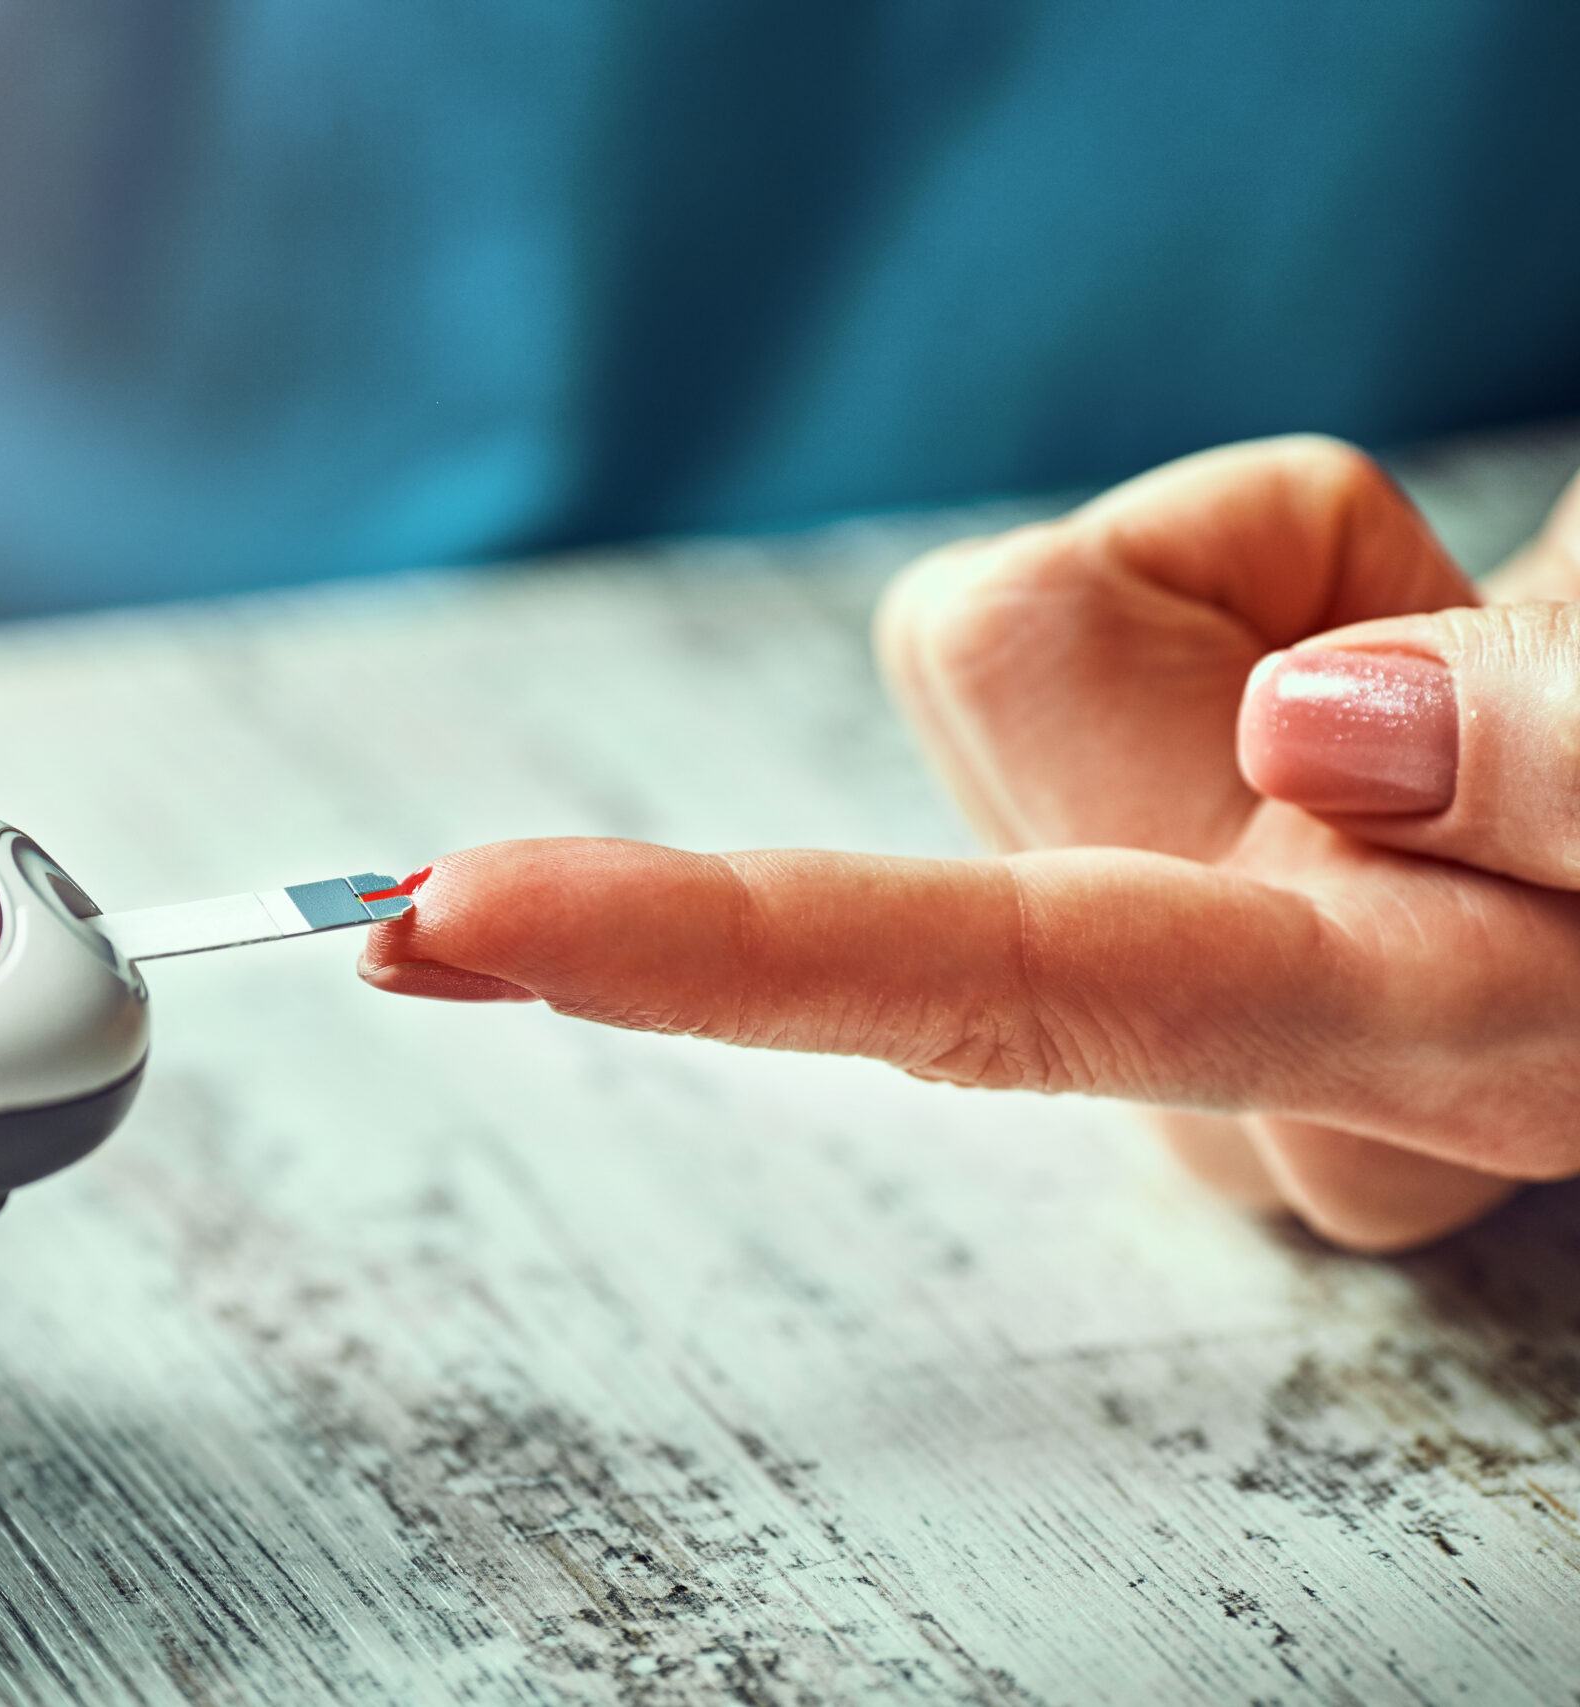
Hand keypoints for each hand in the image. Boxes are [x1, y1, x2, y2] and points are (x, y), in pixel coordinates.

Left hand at [361, 436, 1579, 1251]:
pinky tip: (1321, 716)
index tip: (457, 915)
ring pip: (995, 663)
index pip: (991, 988)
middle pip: (990, 684)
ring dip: (1199, 609)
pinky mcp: (1097, 926)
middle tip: (1427, 637)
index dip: (710, 949)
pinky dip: (1185, 610)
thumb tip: (1303, 724)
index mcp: (1388, 1026)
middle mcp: (1219, 1070)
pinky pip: (1021, 655)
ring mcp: (1144, 1016)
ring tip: (1394, 698)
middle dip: (1170, 598)